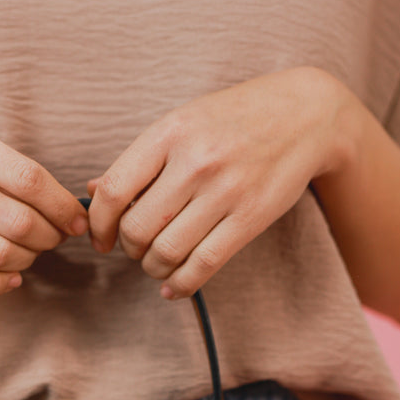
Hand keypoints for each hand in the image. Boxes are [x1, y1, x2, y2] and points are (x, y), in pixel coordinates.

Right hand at [0, 125, 88, 297]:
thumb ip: (5, 169)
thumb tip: (65, 207)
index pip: (31, 180)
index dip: (63, 208)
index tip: (76, 222)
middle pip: (20, 223)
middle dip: (48, 239)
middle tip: (51, 241)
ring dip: (26, 262)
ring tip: (27, 256)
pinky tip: (9, 279)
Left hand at [86, 67, 350, 298]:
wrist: (307, 114)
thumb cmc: (235, 119)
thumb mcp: (184, 122)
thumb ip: (141, 159)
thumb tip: (92, 191)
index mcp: (170, 132)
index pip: (113, 191)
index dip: (99, 225)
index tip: (102, 238)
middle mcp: (195, 161)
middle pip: (137, 229)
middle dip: (129, 249)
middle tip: (137, 247)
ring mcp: (224, 191)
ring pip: (166, 253)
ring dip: (153, 268)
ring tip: (157, 261)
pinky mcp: (249, 218)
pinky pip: (202, 265)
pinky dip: (180, 284)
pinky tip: (172, 286)